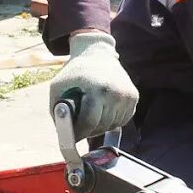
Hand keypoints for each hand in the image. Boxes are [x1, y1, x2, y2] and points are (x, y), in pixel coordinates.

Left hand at [49, 31, 138, 146]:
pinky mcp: (134, 97)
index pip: (89, 122)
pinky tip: (104, 108)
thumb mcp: (59, 88)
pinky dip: (112, 120)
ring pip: (113, 125)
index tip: (73, 138)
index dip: (79, 133)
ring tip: (92, 113)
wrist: (98, 54)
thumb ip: (59, 112)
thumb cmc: (75, 73)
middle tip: (81, 126)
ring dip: (101, 126)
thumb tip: (65, 136)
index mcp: (96, 89)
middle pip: (101, 126)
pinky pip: (122, 120)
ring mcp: (127, 95)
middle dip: (89, 131)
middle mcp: (115, 92)